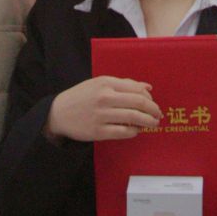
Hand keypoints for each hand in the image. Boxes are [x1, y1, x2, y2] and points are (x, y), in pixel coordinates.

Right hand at [46, 76, 160, 142]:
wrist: (58, 113)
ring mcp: (101, 115)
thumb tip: (147, 87)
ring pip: (134, 118)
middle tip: (158, 114)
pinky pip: (124, 132)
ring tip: (153, 124)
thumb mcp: (99, 83)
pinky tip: (137, 130)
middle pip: (139, 103)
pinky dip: (134, 132)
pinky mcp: (98, 131)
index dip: (149, 98)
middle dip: (153, 110)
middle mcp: (104, 98)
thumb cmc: (81, 97)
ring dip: (148, 122)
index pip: (136, 89)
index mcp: (106, 83)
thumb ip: (124, 84)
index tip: (153, 103)